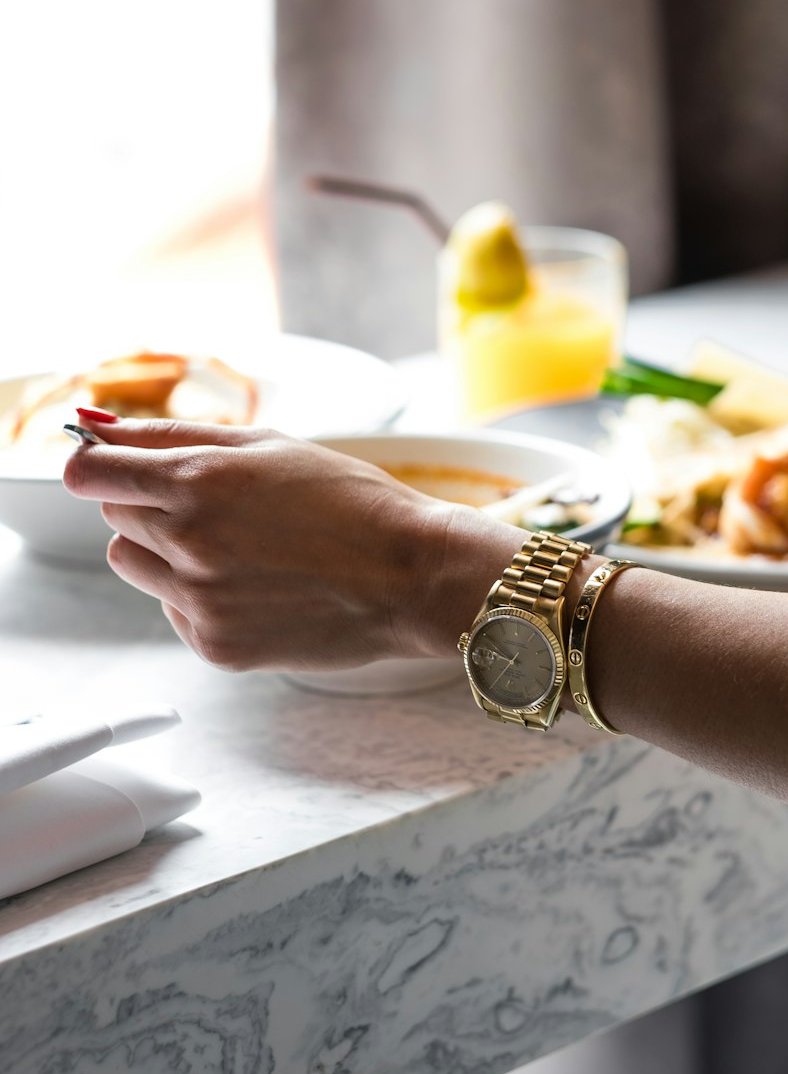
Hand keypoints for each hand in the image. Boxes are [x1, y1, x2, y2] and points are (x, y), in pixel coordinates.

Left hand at [62, 418, 476, 672]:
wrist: (412, 577)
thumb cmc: (354, 504)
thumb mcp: (269, 447)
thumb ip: (174, 436)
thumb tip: (98, 429)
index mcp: (199, 481)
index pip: (90, 471)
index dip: (94, 463)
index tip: (106, 464)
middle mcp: (189, 541)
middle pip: (115, 512)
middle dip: (150, 500)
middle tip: (217, 503)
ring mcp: (199, 599)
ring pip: (133, 562)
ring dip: (165, 548)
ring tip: (236, 544)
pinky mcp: (214, 644)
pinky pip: (170, 608)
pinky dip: (198, 593)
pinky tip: (255, 582)